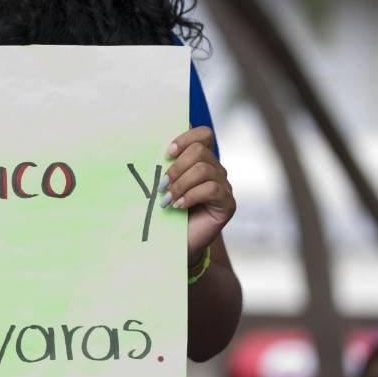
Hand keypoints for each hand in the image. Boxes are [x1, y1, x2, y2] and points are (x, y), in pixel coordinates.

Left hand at [162, 127, 234, 265]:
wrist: (175, 242)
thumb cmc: (165, 211)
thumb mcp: (161, 183)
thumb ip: (162, 164)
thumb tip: (150, 140)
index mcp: (201, 158)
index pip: (203, 134)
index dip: (185, 138)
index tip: (166, 153)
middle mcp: (215, 169)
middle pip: (200, 151)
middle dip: (177, 166)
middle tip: (162, 185)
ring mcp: (224, 186)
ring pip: (205, 170)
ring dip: (181, 184)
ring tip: (167, 199)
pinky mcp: (228, 203)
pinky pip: (213, 189)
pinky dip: (191, 196)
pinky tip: (178, 206)